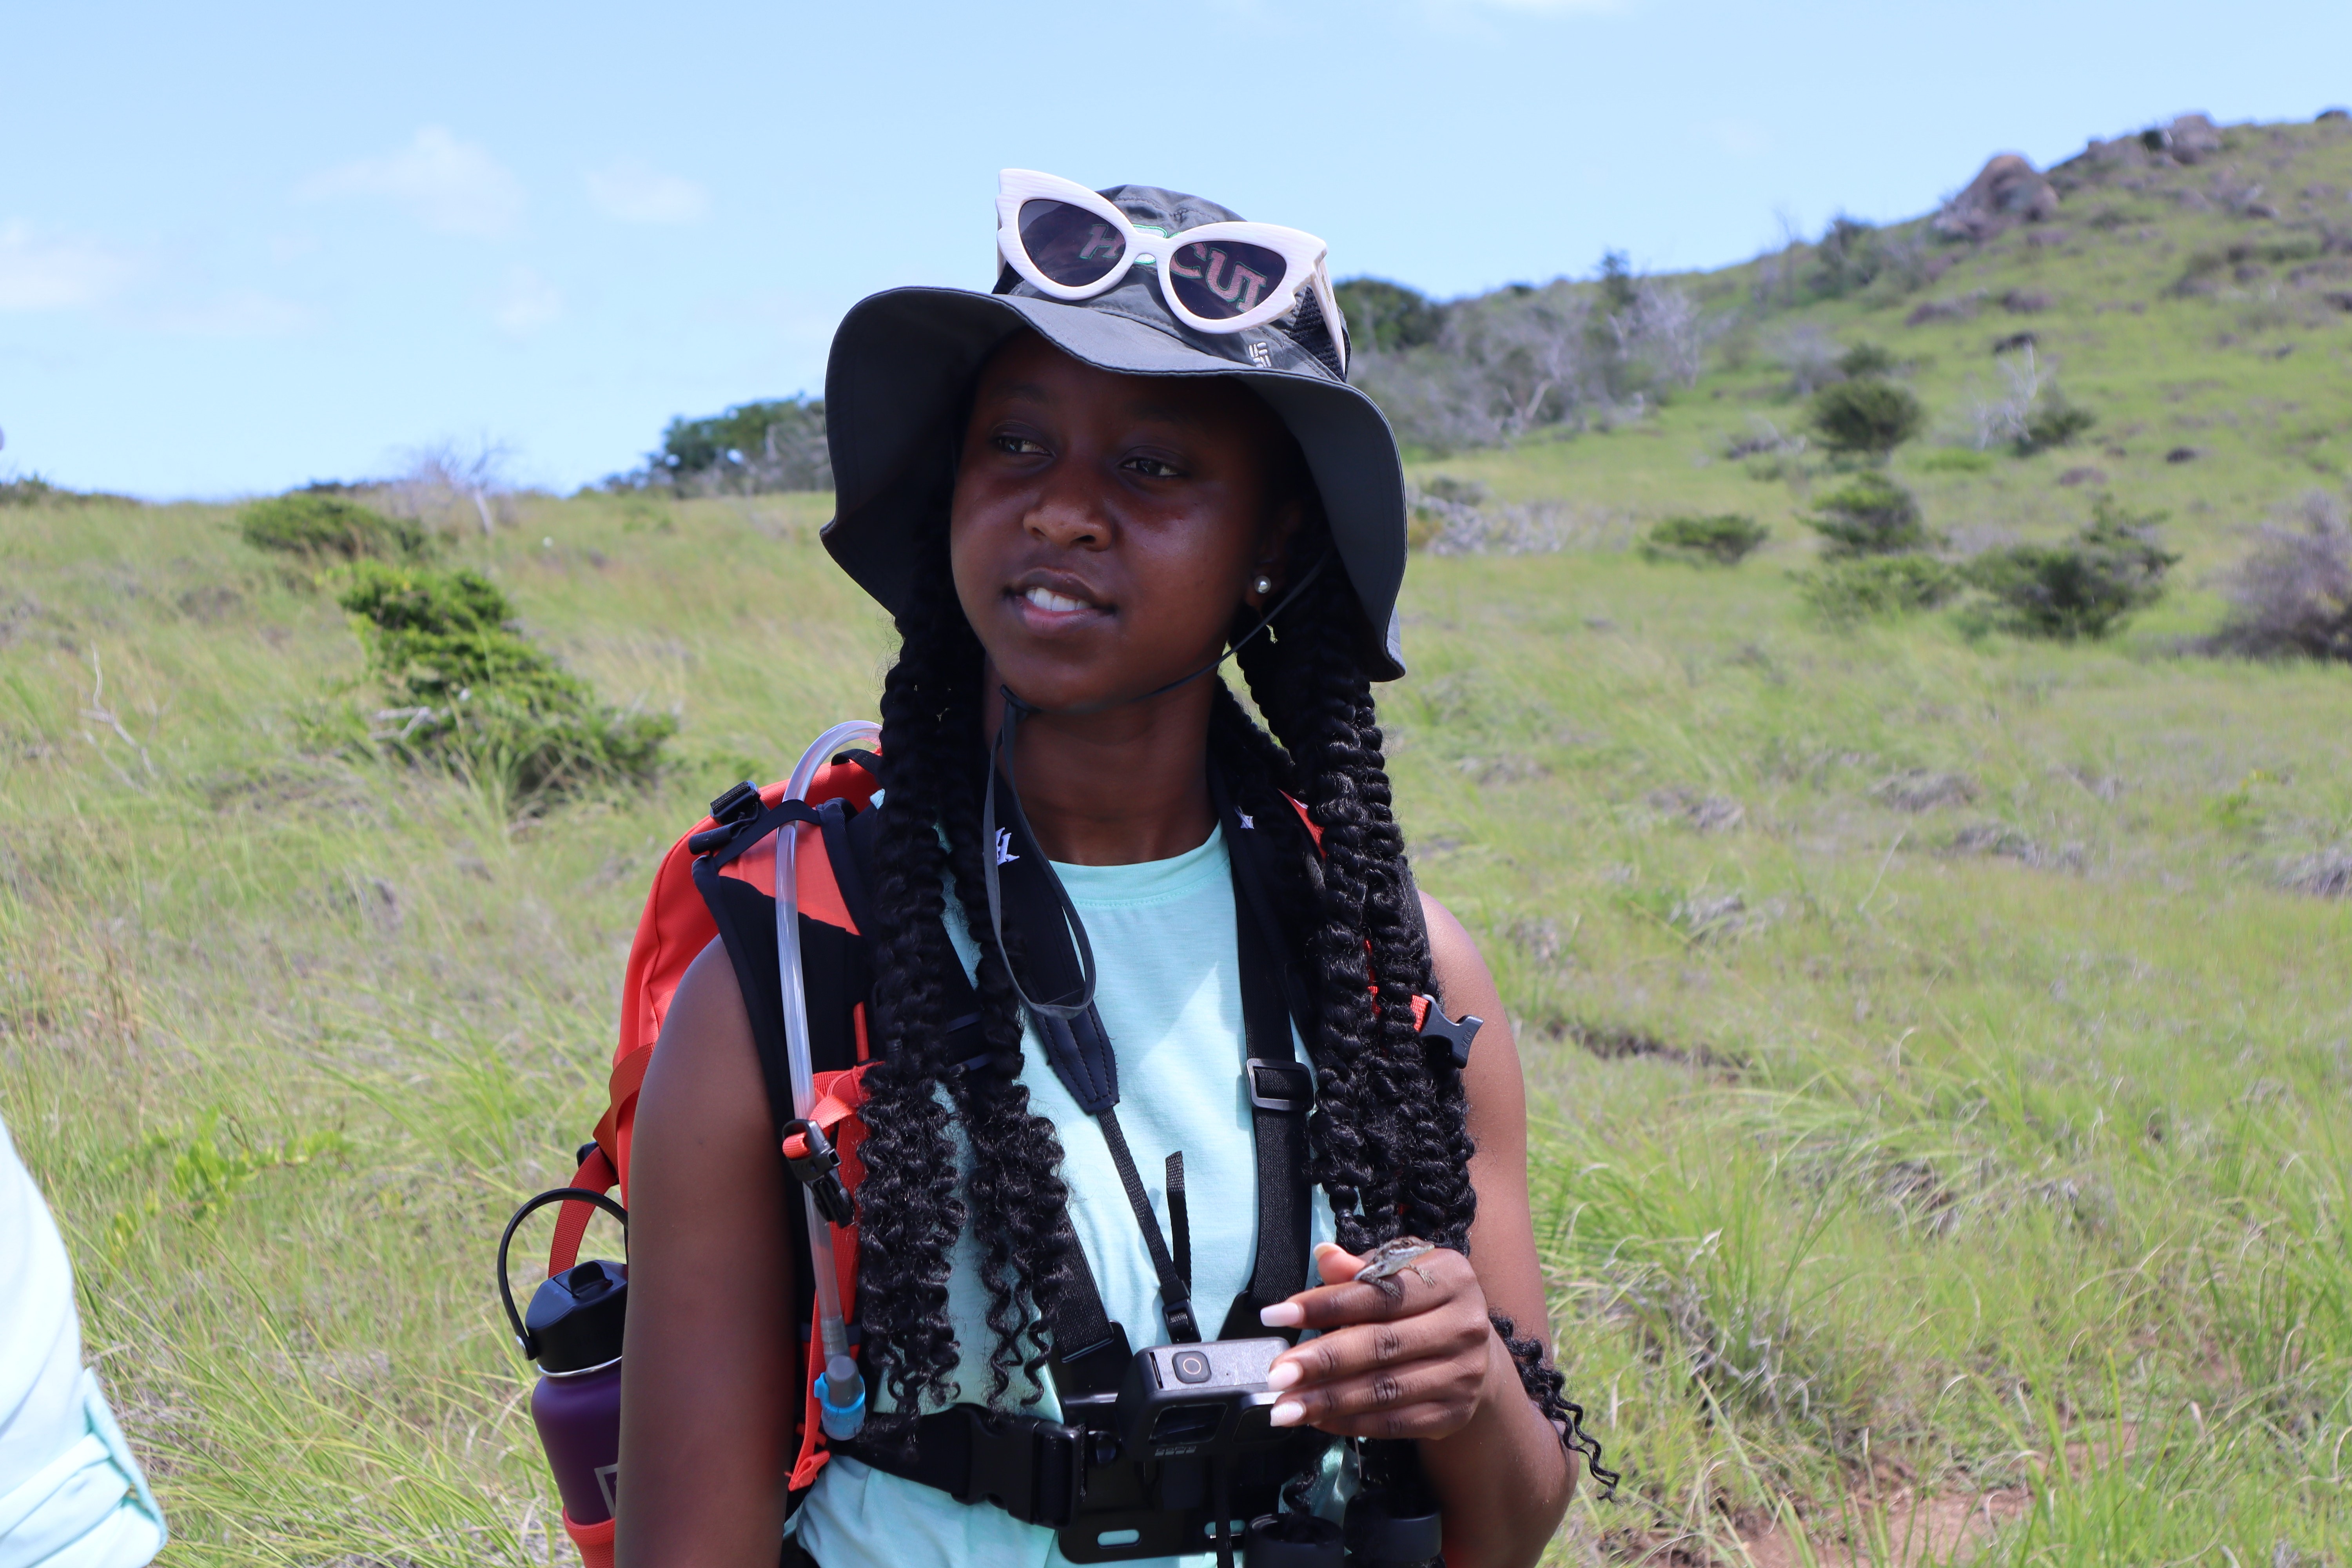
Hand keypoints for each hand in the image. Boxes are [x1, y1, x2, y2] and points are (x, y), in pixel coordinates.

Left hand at [1258, 1241, 1497, 1439]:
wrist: (1470, 1354)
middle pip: (1381, 1344)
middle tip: (1276, 1373)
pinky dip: (1351, 1422)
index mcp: (1450, 1277)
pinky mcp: (1454, 1413)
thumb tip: (1324, 1255)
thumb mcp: (1397, 1273)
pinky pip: (1395, 1422)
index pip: (1379, 1293)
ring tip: (1284, 1407)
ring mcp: (1463, 1373)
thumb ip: (1360, 1270)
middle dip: (1322, 1361)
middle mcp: (1465, 1325)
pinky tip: (1317, 1420)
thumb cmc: (1419, 1305)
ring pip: (1385, 1389)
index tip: (1275, 1316)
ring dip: (1328, 1400)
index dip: (1325, 1304)